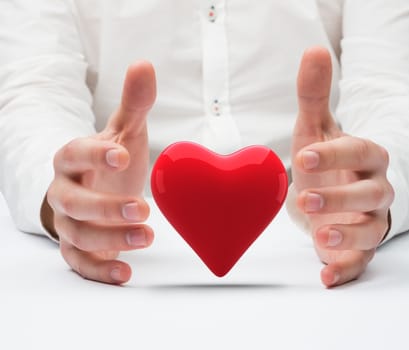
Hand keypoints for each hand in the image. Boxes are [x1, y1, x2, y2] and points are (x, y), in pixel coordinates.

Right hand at [42, 61, 156, 283]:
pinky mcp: (77, 247)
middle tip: (143, 209)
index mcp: (73, 158)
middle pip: (75, 202)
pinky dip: (99, 270)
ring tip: (148, 236)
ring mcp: (69, 222)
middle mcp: (65, 191)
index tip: (121, 154)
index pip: (74, 154)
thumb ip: (134, 103)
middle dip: (106, 208)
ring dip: (110, 239)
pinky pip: (80, 263)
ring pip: (78, 235)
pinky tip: (125, 273)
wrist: (97, 188)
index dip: (94, 154)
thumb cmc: (111, 159)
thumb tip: (144, 64)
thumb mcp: (125, 130)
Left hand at [291, 47, 393, 286]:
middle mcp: (374, 189)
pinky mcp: (357, 247)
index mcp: (365, 157)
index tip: (303, 155)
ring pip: (370, 230)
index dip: (335, 154)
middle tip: (305, 198)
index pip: (360, 151)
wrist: (330, 191)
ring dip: (346, 235)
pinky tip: (325, 277)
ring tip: (320, 236)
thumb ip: (314, 94)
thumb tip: (313, 50)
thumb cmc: (323, 158)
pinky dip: (344, 270)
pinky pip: (359, 262)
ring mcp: (368, 221)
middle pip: (370, 194)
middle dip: (341, 197)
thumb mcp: (314, 127)